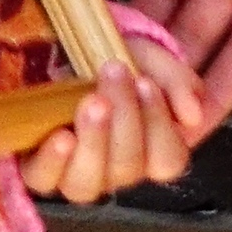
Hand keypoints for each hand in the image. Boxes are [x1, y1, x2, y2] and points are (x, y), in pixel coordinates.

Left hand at [21, 43, 197, 202]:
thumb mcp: (150, 59)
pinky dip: (53, 161)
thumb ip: (178, 83)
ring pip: (88, 184)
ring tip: (92, 102)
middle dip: (124, 117)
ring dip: (94, 141)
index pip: (167, 160)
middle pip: (128, 168)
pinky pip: (44, 180)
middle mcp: (114, 170)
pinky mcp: (38, 167)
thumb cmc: (110, 57)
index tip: (145, 82)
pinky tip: (61, 136)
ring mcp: (76, 173)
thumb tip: (192, 114)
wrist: (60, 47)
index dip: (158, 124)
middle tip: (114, 73)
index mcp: (149, 151)